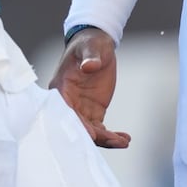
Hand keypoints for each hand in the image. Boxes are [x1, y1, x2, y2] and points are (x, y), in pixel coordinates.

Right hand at [49, 26, 129, 148]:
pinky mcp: (93, 112)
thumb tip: (90, 66)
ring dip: (106, 139)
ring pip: (90, 131)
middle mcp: (68, 103)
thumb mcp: (91, 47)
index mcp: (60, 89)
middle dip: (95, 136)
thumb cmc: (89, 44)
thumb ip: (90, 57)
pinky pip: (101, 129)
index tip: (91, 134)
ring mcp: (81, 109)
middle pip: (79, 126)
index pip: (66, 111)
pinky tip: (125, 139)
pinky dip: (112, 136)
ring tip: (124, 142)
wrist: (97, 45)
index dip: (77, 123)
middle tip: (113, 141)